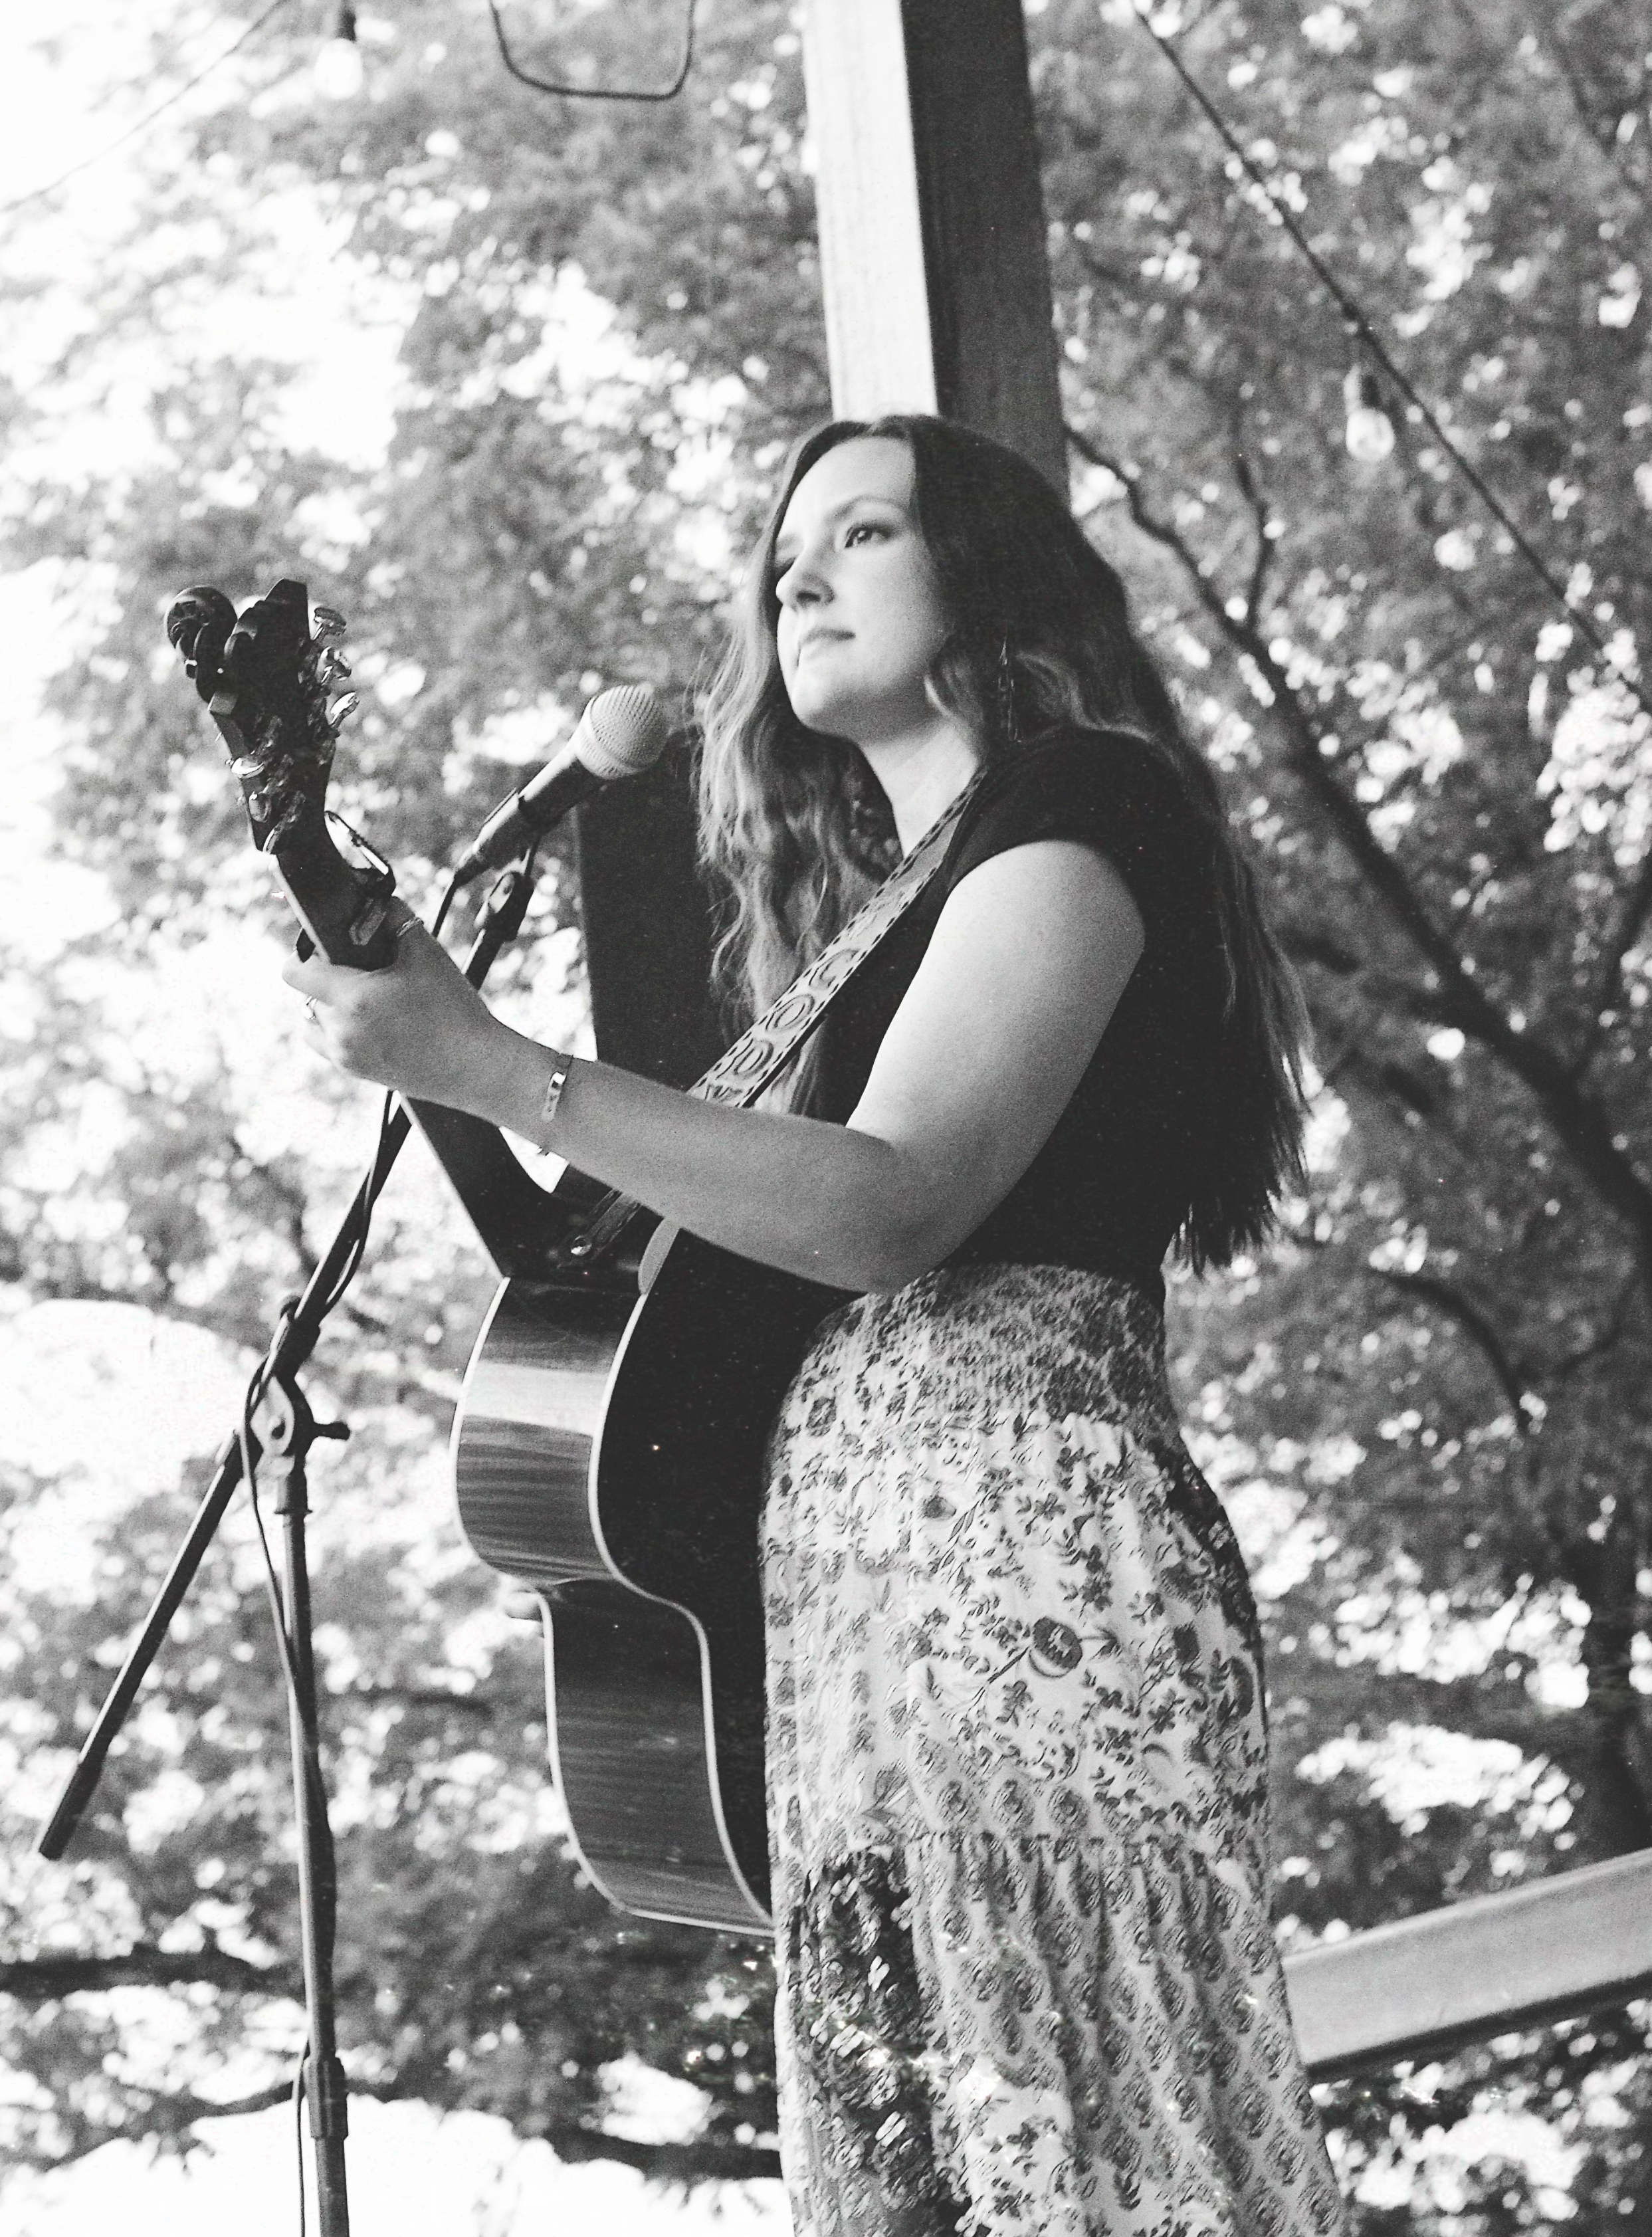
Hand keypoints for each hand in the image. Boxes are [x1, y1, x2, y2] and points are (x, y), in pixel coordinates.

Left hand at [281, 900, 508, 1106]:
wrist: (475, 1066)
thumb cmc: (454, 1012)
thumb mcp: (427, 954)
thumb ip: (396, 918)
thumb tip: (376, 901)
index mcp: (353, 998)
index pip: (295, 971)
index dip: (304, 954)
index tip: (322, 950)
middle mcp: (341, 1031)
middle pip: (306, 994)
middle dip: (326, 978)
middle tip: (359, 973)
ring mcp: (345, 1056)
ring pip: (313, 1022)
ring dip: (328, 1006)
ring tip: (364, 999)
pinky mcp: (355, 1072)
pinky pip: (328, 1045)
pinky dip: (339, 1030)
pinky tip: (370, 1021)